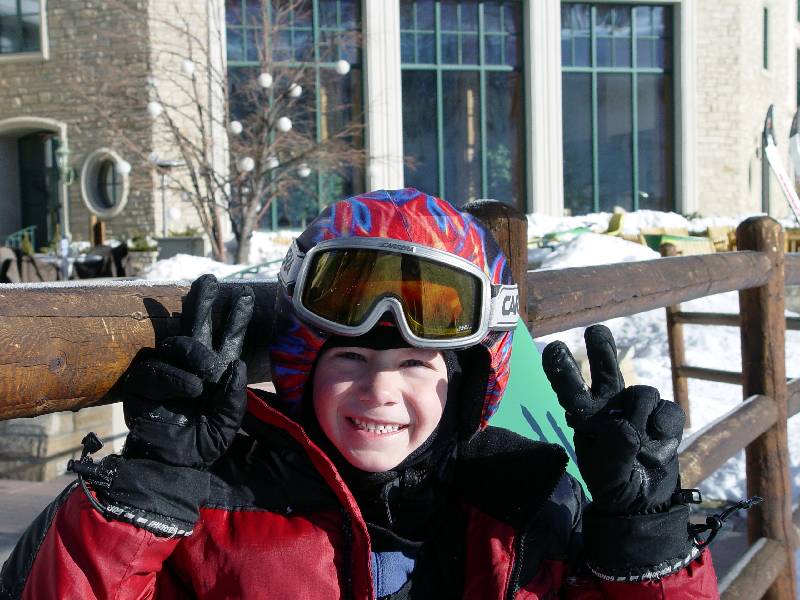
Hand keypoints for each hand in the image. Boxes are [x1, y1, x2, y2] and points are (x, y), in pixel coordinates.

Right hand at [120, 274, 253, 469]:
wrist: (175, 467)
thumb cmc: (203, 443)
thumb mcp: (228, 423)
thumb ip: (234, 397)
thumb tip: (235, 364)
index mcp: (215, 372)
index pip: (226, 338)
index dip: (235, 318)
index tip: (246, 295)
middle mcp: (190, 367)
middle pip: (196, 326)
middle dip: (203, 302)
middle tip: (210, 282)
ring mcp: (164, 373)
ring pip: (177, 346)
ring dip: (194, 353)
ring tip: (206, 374)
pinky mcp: (142, 387)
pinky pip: (156, 371)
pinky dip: (175, 378)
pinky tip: (191, 388)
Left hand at [541, 325, 684, 514]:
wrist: (646, 498)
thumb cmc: (615, 482)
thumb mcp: (608, 477)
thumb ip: (614, 455)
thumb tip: (627, 427)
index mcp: (584, 415)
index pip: (569, 388)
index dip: (561, 368)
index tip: (554, 348)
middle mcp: (608, 404)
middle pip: (604, 369)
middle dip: (601, 348)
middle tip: (595, 331)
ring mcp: (636, 407)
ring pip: (642, 393)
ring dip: (642, 417)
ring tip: (641, 449)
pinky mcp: (663, 416)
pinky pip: (667, 412)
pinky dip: (665, 430)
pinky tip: (658, 448)